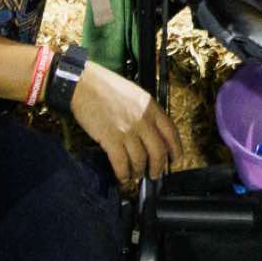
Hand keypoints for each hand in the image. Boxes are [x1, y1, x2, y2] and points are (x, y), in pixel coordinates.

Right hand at [69, 61, 182, 186]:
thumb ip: (146, 112)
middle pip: (158, 151)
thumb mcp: (135, 94)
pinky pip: (121, 163)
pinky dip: (123, 173)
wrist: (84, 84)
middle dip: (158, 167)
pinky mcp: (110, 138)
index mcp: (150, 107)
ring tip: (136, 175)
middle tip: (154, 174)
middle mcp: (143, 120)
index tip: (176, 160)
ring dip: (138, 171)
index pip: (171, 133)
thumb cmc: (106, 87)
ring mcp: (127, 130)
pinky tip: (122, 176)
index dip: (176, 150)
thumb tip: (152, 133)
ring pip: (140, 160)